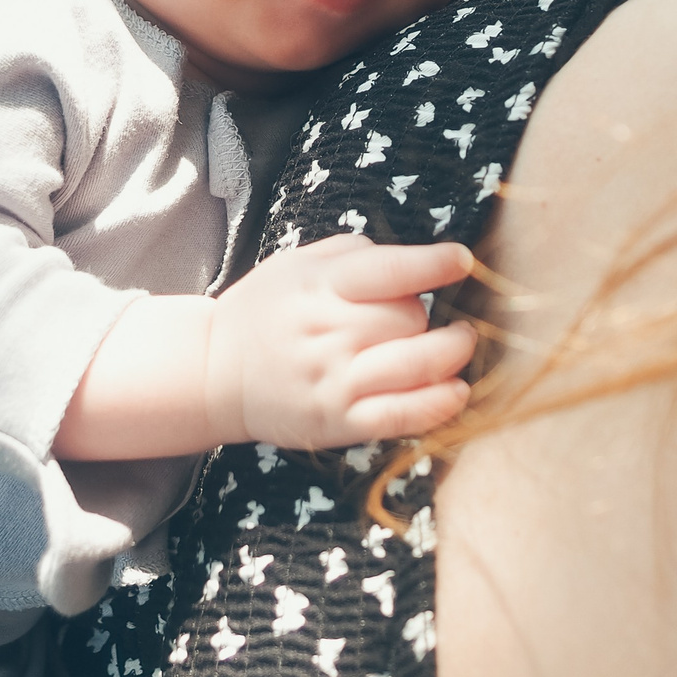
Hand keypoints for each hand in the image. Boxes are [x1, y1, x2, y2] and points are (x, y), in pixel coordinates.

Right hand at [206, 235, 477, 449]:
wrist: (214, 374)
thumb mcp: (295, 264)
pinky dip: (438, 404)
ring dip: (451, 353)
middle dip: (424, 314)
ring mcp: (334, 382)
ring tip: (460, 343)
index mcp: (318, 287)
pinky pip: (402, 415)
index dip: (433, 264)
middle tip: (413, 317)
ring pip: (416, 364)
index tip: (463, 261)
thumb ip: (353, 254)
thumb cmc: (265, 312)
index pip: (388, 271)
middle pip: (409, 318)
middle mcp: (327, 333)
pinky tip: (457, 390)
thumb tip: (413, 258)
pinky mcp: (338, 423)